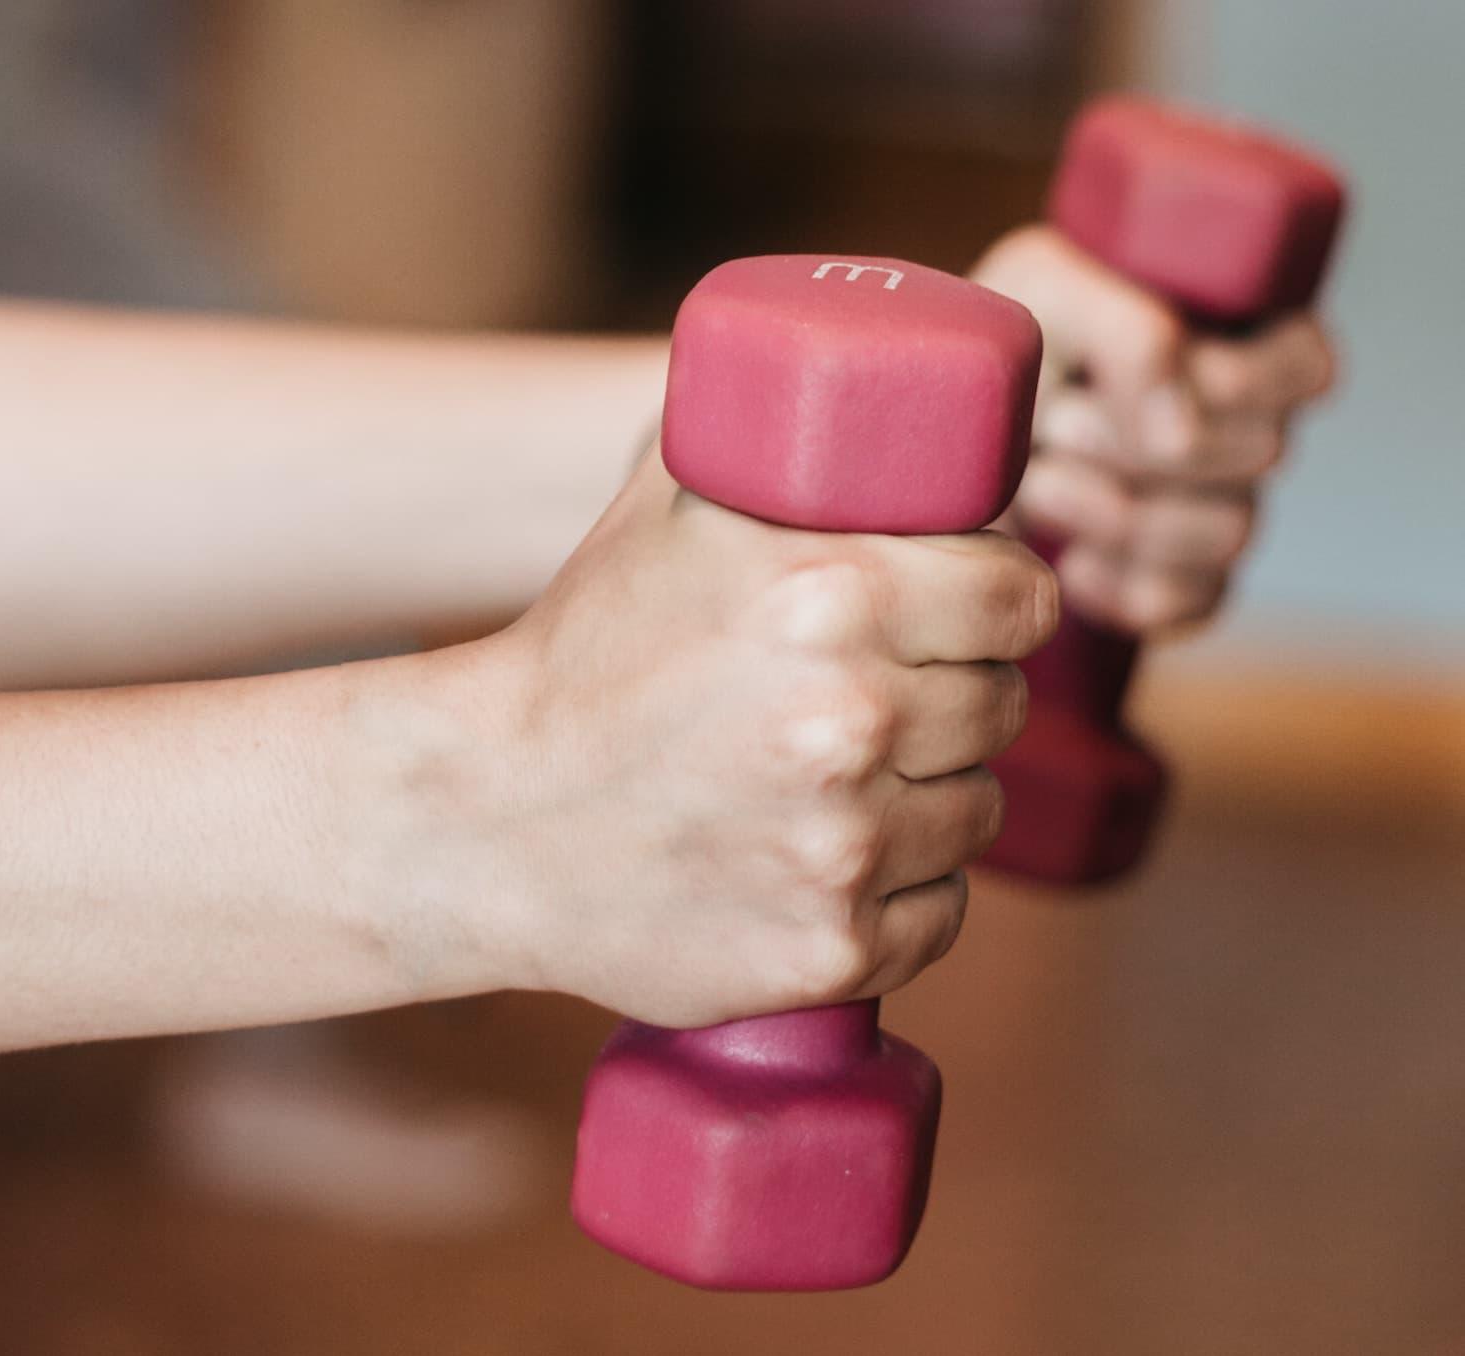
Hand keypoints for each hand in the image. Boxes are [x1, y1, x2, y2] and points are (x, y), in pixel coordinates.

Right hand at [455, 450, 1056, 1027]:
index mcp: (832, 596)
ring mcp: (844, 849)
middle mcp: (852, 722)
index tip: (968, 616)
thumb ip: (778, 439)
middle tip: (881, 698)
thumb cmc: (580, 652)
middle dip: (955, 695)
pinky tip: (825, 861)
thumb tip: (876, 387)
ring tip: (840, 782)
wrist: (480, 818)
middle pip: (1003, 705)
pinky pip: (940, 913)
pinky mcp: (831, 949)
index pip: (1021, 598)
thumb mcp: (669, 509)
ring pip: (975, 813)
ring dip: (930, 795)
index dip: (999, 603)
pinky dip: (901, 893)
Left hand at [973, 225, 1336, 632]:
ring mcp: (1217, 508)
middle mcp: (1244, 426)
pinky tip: (1066, 561)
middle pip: (1260, 452)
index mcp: (1238, 336)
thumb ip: (1127, 332)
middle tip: (1053, 426)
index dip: (1232, 380)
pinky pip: (1189, 603)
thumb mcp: (1042, 290)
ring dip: (1115, 511)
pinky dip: (1118, 587)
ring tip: (1037, 484)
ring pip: (1228, 533)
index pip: (1305, 369)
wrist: (930, 437)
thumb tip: (1184, 433)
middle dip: (1136, 442)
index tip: (1133, 373)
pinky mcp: (1177, 580)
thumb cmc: (998, 345)